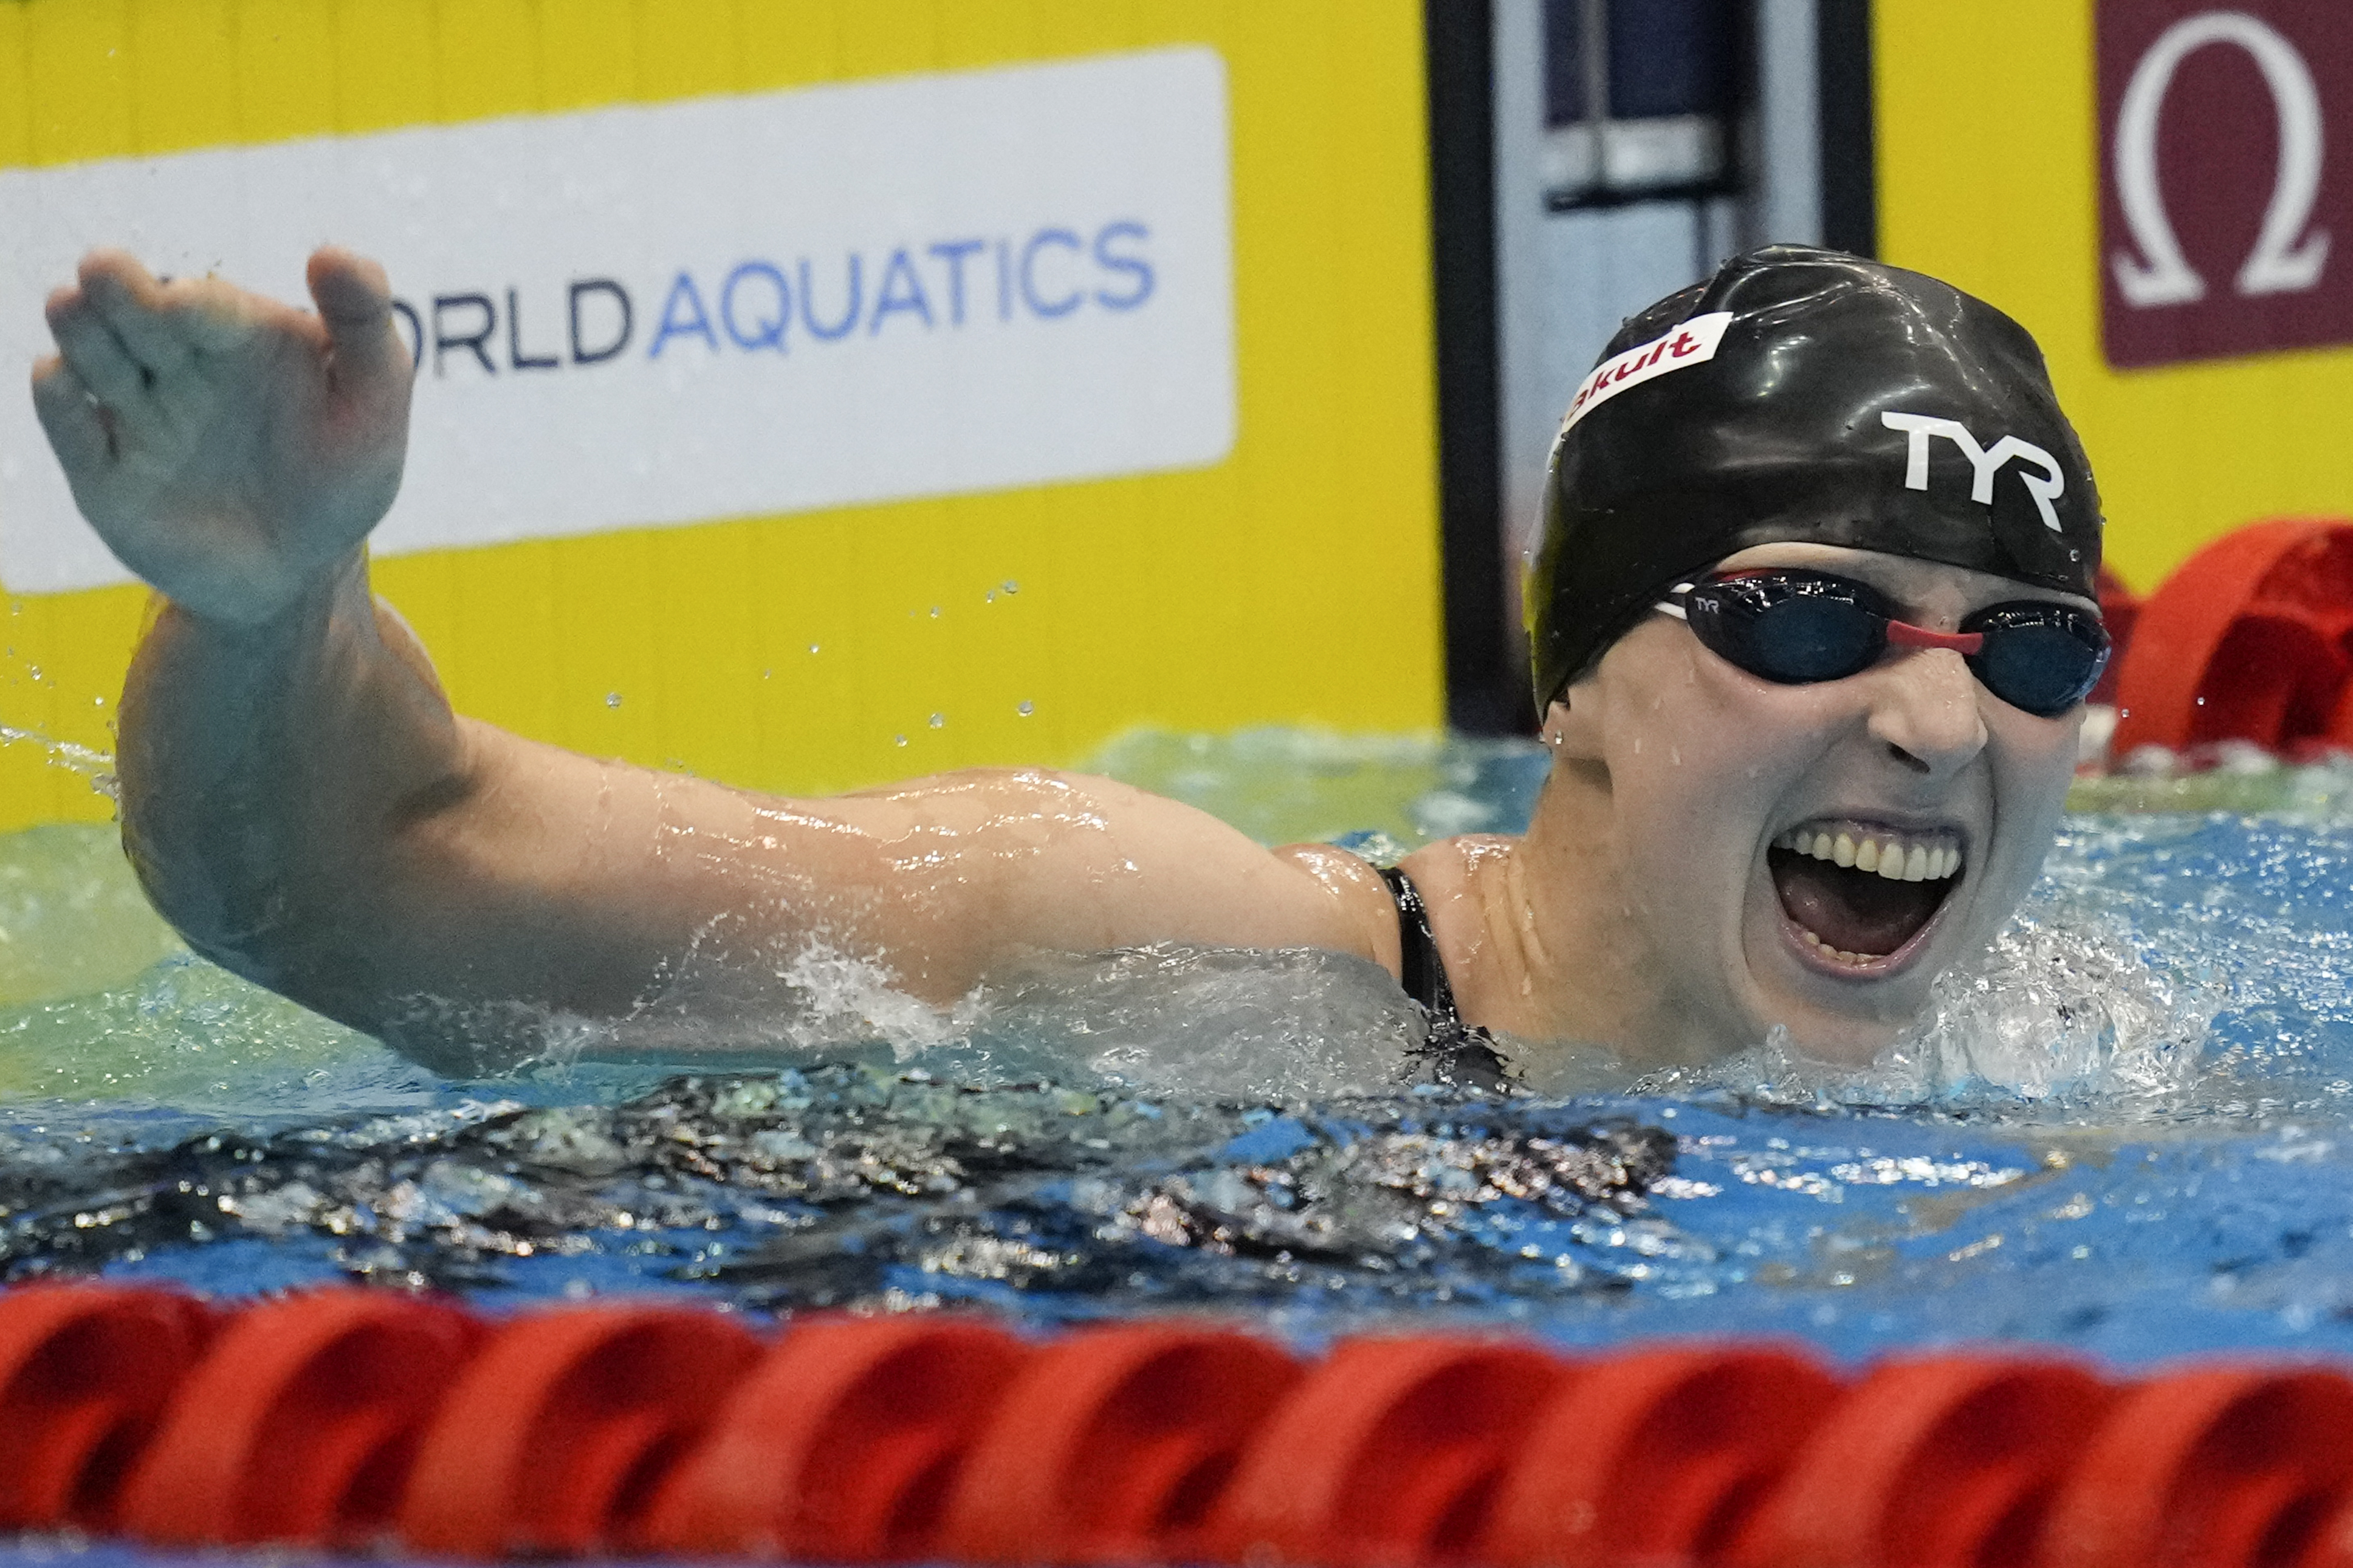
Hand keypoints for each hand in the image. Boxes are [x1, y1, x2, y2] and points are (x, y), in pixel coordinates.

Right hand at [31, 247, 412, 624]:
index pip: (207, 307)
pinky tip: (59, 380)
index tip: (185, 309)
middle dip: (120, 291)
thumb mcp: (376, 402)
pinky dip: (59, 402)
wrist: (301, 569)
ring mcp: (134, 413)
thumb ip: (365, 325)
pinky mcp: (101, 470)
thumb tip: (329, 252)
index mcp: (237, 333)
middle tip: (105, 274)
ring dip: (81, 331)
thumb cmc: (342, 475)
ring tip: (70, 305)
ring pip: (92, 357)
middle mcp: (174, 361)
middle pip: (135, 315)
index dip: (195, 305)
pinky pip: (71, 427)